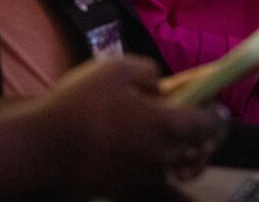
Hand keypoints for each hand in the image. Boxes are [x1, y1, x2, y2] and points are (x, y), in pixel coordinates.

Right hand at [27, 56, 225, 191]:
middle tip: (183, 117)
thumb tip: (159, 86)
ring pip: (176, 166)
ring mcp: (146, 177)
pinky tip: (134, 150)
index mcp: (171, 125)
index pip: (213, 124)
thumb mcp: (118, 69)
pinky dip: (153, 166)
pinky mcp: (127, 190)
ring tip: (154, 133)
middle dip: (196, 134)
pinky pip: (154, 178)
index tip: (210, 104)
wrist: (44, 150)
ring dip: (175, 151)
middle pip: (198, 149)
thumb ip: (149, 72)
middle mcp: (165, 157)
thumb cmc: (82, 105)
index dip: (215, 112)